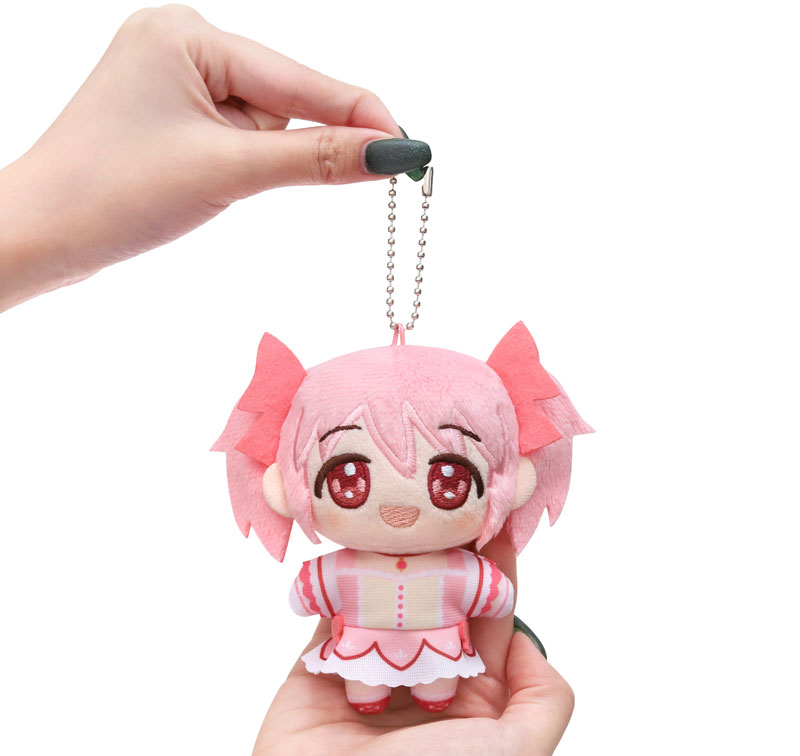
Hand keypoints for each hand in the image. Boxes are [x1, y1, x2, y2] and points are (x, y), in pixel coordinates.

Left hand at [0, 4, 429, 310]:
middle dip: (314, 140)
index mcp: (187, 34)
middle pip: (284, 97)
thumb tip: (387, 154)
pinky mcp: (172, 119)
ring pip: (264, 123)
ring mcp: (175, 82)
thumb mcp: (226, 172)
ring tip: (233, 188)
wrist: (40, 236)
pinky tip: (228, 184)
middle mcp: (182, 46)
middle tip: (377, 170)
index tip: (411, 146)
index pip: (298, 80)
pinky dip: (253, 163)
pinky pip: (238, 136)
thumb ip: (313, 159)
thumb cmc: (114, 195)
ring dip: (276, 159)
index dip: (360, 115)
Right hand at [246, 529, 574, 755]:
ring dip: (397, 558)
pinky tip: (357, 540)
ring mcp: (376, 669)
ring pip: (392, 596)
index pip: (494, 621)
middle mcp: (429, 680)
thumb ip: (544, 702)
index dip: (498, 573)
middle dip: (448, 554)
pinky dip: (346, 574)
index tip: (498, 522)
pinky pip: (340, 606)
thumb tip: (529, 642)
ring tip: (403, 513)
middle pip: (443, 600)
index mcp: (476, 703)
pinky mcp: (326, 662)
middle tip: (446, 501)